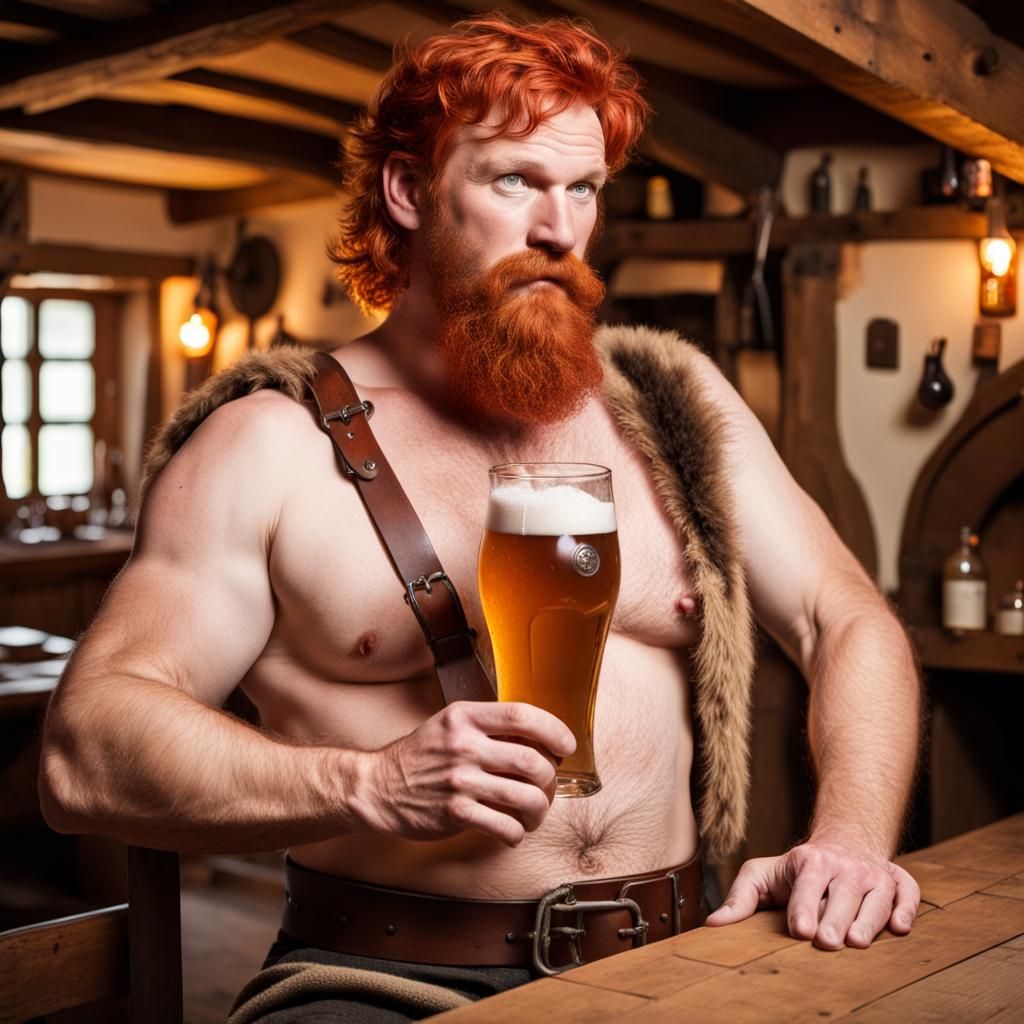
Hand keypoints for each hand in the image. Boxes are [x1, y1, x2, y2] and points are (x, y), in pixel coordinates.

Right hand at [357, 701, 575, 847]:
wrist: (378, 787)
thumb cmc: (420, 756)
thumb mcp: (449, 724)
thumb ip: (487, 725)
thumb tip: (539, 736)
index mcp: (465, 717)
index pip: (522, 715)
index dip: (554, 730)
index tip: (565, 745)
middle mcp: (464, 746)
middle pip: (532, 760)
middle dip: (550, 778)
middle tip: (546, 786)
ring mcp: (460, 781)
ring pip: (526, 797)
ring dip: (540, 809)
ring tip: (534, 812)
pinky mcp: (456, 814)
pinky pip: (506, 826)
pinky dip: (517, 832)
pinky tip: (512, 830)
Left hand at [704, 838, 919, 948]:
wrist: (843, 842)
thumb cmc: (797, 869)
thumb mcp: (763, 874)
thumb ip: (740, 898)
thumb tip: (714, 926)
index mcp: (809, 862)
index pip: (807, 885)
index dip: (803, 907)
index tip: (799, 929)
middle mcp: (844, 866)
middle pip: (843, 894)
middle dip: (835, 917)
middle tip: (828, 941)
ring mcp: (873, 874)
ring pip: (876, 896)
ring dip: (869, 919)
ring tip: (857, 941)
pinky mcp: (898, 882)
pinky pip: (907, 893)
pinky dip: (907, 908)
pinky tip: (900, 926)